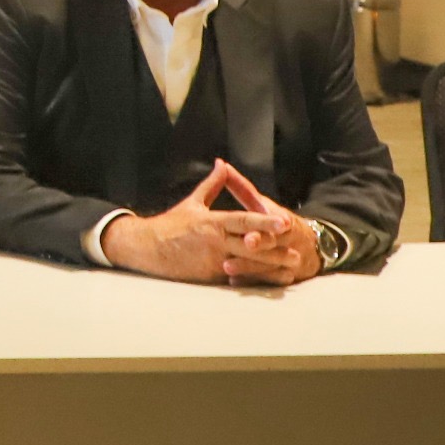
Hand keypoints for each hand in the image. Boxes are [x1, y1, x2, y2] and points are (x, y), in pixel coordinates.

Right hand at [103, 161, 301, 286]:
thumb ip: (212, 185)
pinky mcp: (208, 275)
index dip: (265, 221)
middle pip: (250, 246)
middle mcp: (214, 241)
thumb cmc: (170, 224)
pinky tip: (269, 280)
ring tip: (289, 269)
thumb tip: (222, 164)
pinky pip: (235, 278)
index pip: (243, 220)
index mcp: (212, 221)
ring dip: (269, 268)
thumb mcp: (192, 203)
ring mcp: (212, 260)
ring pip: (246, 265)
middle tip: (298, 253)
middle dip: (275, 250)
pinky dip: (253, 279)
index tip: (284, 222)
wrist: (146, 247)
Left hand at [214, 164, 324, 285]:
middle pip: (274, 245)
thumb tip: (221, 165)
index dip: (265, 228)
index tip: (249, 234)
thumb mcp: (262, 204)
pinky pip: (270, 281)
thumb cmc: (275, 221)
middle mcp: (288, 241)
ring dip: (249, 268)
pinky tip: (234, 283)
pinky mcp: (285, 276)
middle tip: (242, 247)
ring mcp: (289, 260)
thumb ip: (241, 187)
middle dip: (259, 247)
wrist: (309, 246)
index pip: (275, 224)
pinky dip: (253, 282)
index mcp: (283, 221)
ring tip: (226, 268)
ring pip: (271, 266)